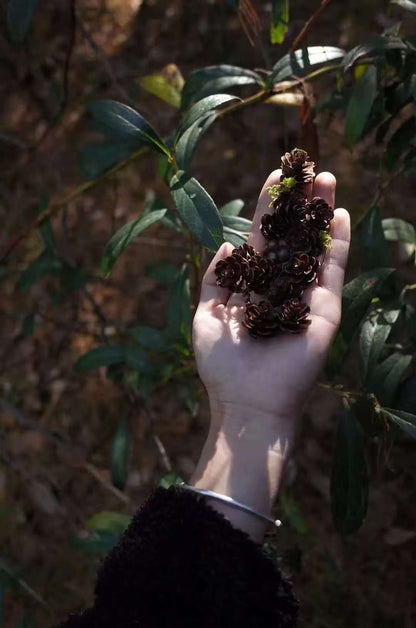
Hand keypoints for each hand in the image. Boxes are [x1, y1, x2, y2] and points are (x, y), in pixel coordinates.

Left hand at [193, 169, 350, 426]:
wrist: (248, 403)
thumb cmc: (222, 366)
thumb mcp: (206, 316)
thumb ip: (216, 280)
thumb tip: (227, 246)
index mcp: (253, 288)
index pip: (264, 240)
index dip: (269, 210)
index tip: (275, 178)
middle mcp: (281, 288)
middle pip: (293, 236)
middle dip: (299, 203)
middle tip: (306, 168)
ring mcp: (305, 298)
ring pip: (315, 246)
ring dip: (321, 213)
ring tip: (326, 178)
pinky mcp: (325, 311)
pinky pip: (331, 271)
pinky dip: (336, 243)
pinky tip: (339, 214)